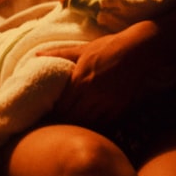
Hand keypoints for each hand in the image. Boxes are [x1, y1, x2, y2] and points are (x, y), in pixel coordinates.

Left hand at [39, 20, 162, 127]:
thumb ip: (59, 53)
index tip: (47, 115)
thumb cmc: (109, 47)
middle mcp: (92, 94)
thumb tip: (36, 54)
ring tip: (70, 128)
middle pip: (72, 117)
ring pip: (87, 123)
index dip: (53, 112)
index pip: (61, 105)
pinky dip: (94, 126)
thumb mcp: (83, 48)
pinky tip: (88, 125)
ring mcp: (106, 103)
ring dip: (78, 126)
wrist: (138, 50)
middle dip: (63, 122)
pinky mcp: (119, 108)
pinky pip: (103, 124)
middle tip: (55, 125)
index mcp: (80, 79)